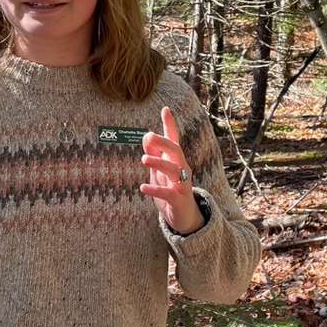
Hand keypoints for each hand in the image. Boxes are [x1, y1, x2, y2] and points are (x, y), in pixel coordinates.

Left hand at [140, 106, 205, 234]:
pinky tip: (142, 187)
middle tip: (148, 136)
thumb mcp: (159, 172)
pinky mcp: (178, 199)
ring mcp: (182, 184)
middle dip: (163, 142)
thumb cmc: (170, 190)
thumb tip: (146, 136)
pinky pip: (168, 193)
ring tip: (144, 159)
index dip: (170, 125)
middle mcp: (182, 169)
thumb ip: (154, 155)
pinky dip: (155, 189)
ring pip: (174, 170)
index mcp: (176, 161)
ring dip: (159, 162)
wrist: (183, 217)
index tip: (165, 109)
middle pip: (176, 150)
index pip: (174, 139)